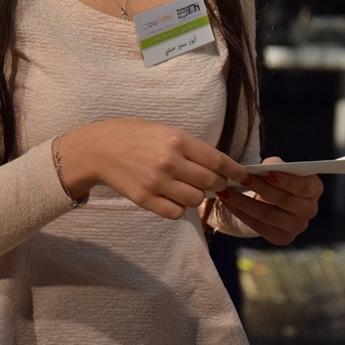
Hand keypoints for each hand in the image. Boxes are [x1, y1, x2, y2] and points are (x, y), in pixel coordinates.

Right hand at [62, 119, 248, 220]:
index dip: (236, 172)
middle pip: (211, 183)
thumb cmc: (135, 135)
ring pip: (196, 200)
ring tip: (187, 188)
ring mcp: (157, 182)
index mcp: (178, 139)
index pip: (218, 161)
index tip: (245, 177)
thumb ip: (191, 147)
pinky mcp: (145, 199)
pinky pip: (176, 212)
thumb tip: (220, 166)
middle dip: (218, 185)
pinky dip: (179, 208)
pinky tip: (172, 197)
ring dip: (197, 197)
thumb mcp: (166, 131)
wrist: (99, 148)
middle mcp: (170, 161)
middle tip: (213, 183)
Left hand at [216, 155, 321, 244]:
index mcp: (314, 189)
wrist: (270, 200)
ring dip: (244, 202)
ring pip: (268, 215)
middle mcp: (309, 210)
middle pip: (284, 201)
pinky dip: (240, 213)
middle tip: (241, 178)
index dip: (286, 180)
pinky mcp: (281, 238)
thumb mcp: (277, 168)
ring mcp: (296, 227)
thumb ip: (275, 165)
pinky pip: (258, 226)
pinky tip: (227, 202)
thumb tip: (267, 165)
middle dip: (260, 188)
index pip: (303, 186)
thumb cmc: (275, 178)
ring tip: (226, 190)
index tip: (267, 172)